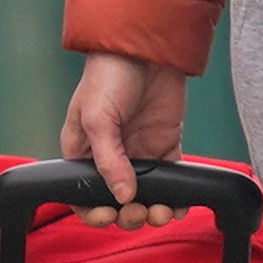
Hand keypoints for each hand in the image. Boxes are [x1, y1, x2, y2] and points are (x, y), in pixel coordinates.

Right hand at [59, 55, 190, 221]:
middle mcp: (111, 156)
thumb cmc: (108, 75)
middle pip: (117, 200)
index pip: (83, 193)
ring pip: (146, 195)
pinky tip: (179, 205)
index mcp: (83, 152)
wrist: (144, 46)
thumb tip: (122, 196)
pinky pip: (172, 180)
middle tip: (138, 212)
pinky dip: (177, 197)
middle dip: (127, 215)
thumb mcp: (96, 117)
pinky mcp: (165, 145)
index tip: (109, 216)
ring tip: (161, 212)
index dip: (93, 212)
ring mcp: (139, 152)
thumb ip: (108, 160)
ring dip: (153, 211)